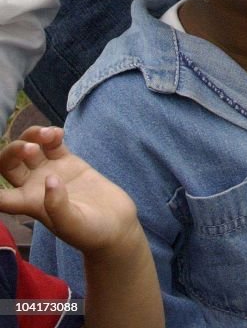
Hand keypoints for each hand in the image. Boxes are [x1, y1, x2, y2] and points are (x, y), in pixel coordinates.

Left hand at [0, 126, 139, 257]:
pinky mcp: (68, 162)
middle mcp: (34, 186)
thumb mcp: (73, 225)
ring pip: (29, 148)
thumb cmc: (92, 232)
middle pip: (9, 164)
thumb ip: (58, 206)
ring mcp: (51, 171)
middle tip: (30, 148)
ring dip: (31, 137)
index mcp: (29, 204)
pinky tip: (58, 134)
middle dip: (12, 151)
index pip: (0, 197)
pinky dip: (51, 135)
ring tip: (49, 135)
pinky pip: (52, 144)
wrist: (116, 225)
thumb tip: (50, 179)